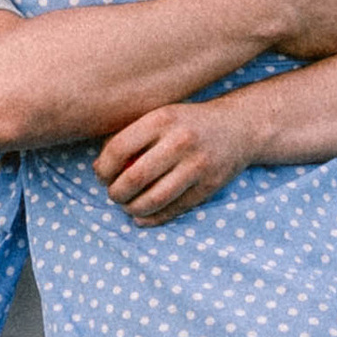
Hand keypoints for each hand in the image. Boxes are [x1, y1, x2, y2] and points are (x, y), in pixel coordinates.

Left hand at [94, 100, 245, 224]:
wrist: (238, 127)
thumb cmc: (187, 123)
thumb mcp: (160, 117)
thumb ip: (129, 137)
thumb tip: (98, 168)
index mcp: (162, 119)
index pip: (119, 149)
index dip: (103, 169)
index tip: (101, 176)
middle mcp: (180, 141)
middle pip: (134, 178)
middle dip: (116, 193)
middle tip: (114, 194)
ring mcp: (197, 165)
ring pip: (154, 199)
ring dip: (133, 209)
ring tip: (127, 206)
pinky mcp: (209, 186)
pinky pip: (174, 209)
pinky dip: (153, 218)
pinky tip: (143, 217)